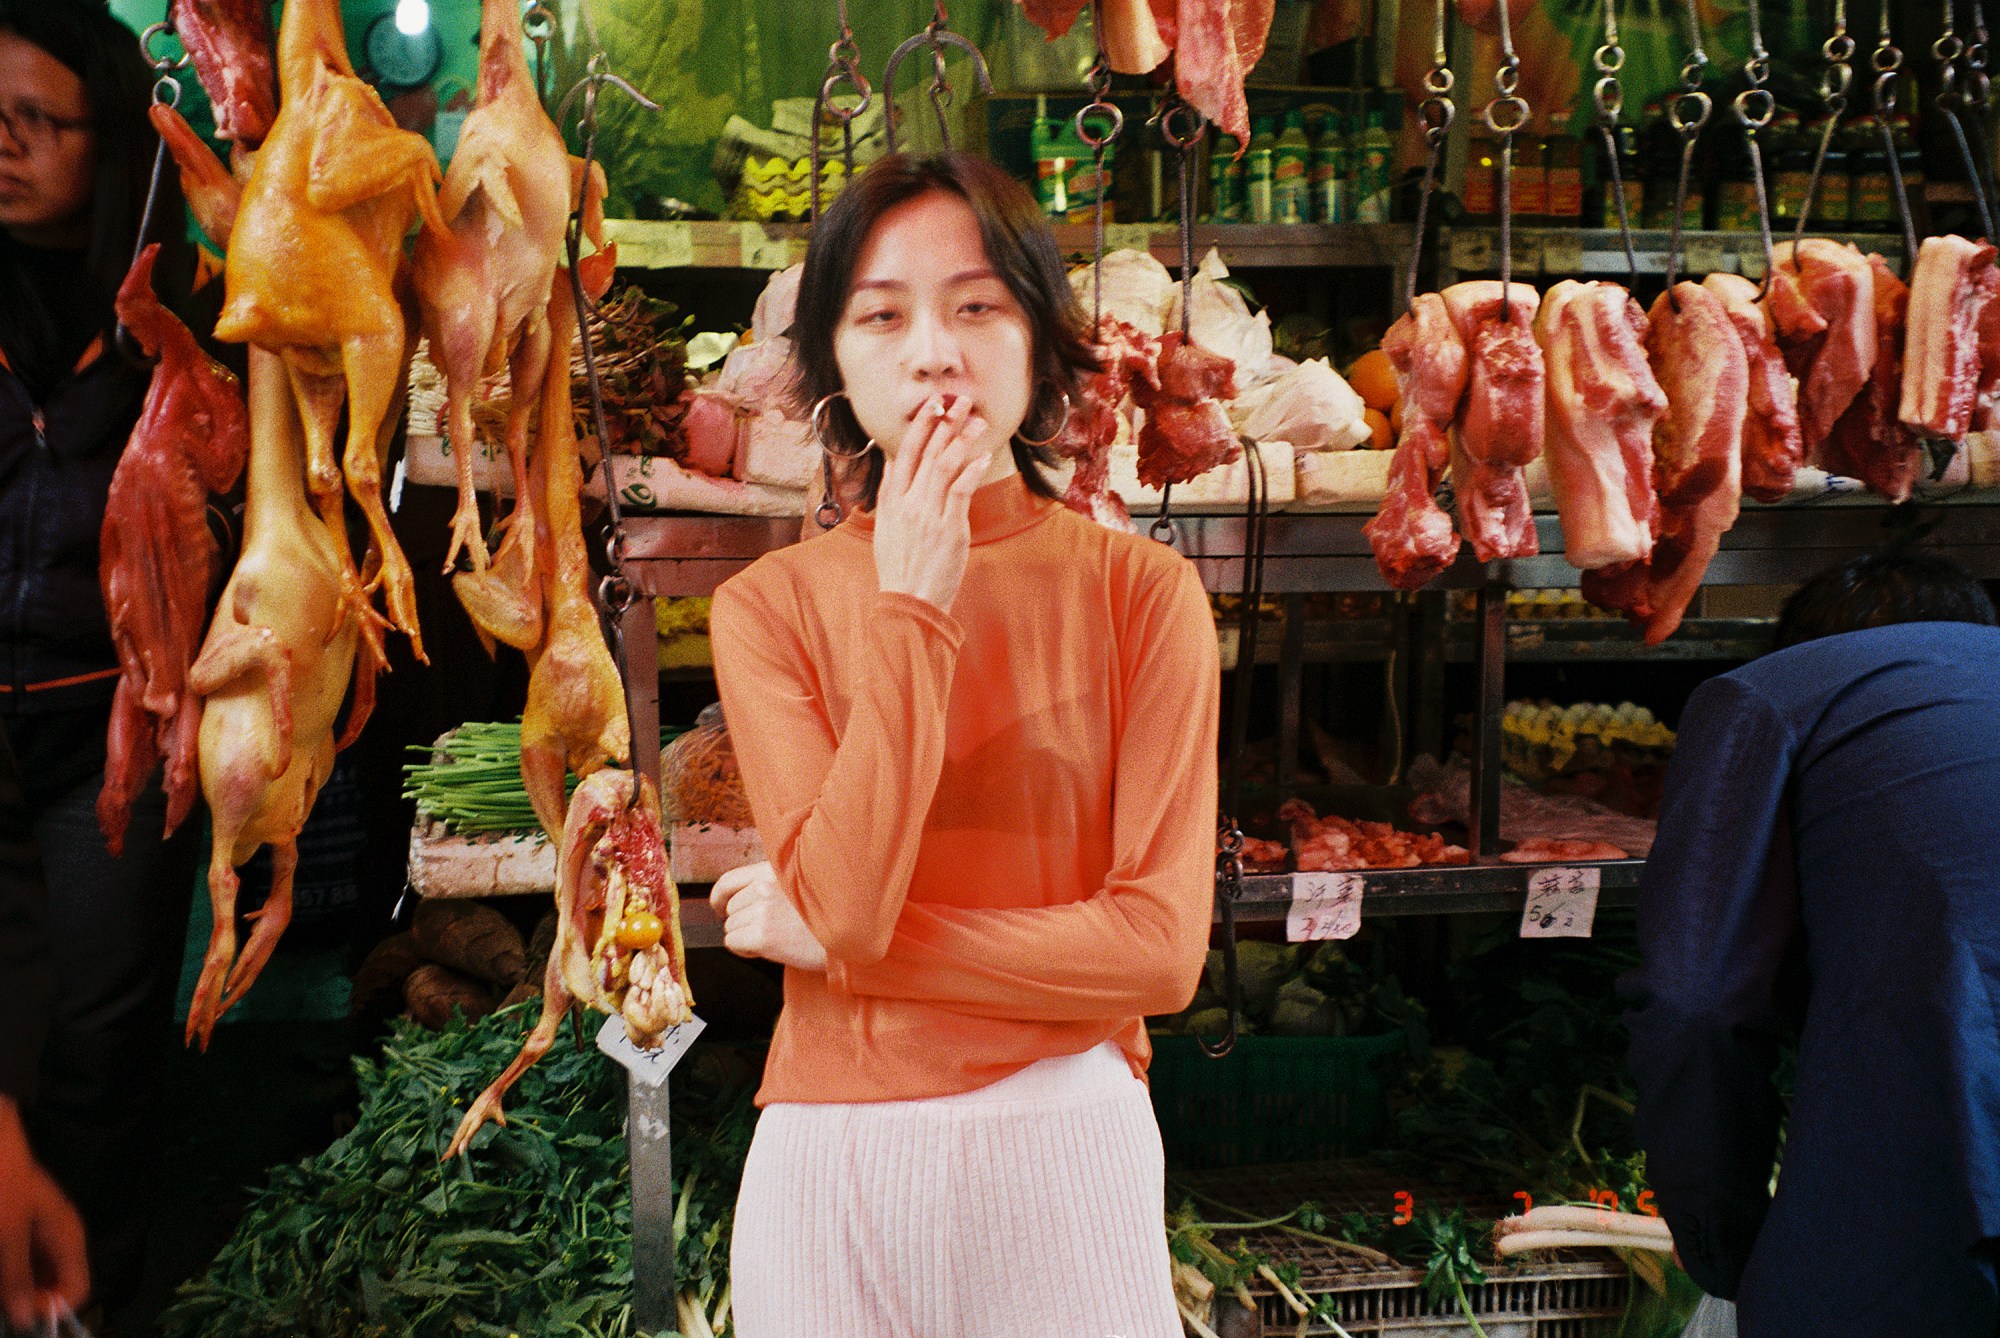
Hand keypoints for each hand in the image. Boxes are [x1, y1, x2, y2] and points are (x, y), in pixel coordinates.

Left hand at [0, 1098, 87, 1331]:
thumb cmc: (5, 1183)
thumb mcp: (9, 1232)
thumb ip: (18, 1277)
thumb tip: (27, 1320)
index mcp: (67, 1237)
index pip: (76, 1290)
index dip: (50, 1308)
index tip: (18, 1315)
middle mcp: (56, 1240)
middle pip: (51, 1286)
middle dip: (26, 1298)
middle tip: (2, 1298)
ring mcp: (34, 1236)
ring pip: (29, 1277)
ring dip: (11, 1286)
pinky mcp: (15, 1234)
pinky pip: (15, 1264)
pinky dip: (6, 1272)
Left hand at [711, 862, 827, 971]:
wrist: (847, 936)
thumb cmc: (825, 914)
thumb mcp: (798, 884)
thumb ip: (768, 883)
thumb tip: (736, 900)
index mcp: (772, 870)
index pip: (728, 880)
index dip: (719, 897)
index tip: (719, 909)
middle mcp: (765, 886)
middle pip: (731, 908)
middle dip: (742, 921)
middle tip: (769, 930)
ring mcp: (763, 909)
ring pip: (731, 927)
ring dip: (746, 936)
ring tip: (775, 938)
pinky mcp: (763, 935)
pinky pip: (733, 943)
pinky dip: (745, 950)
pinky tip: (769, 949)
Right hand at [872, 393, 989, 611]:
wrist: (909, 602)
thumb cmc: (900, 568)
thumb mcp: (885, 529)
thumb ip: (889, 496)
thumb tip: (892, 466)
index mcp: (890, 501)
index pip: (904, 453)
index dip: (920, 427)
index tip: (932, 407)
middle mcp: (907, 503)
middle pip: (927, 453)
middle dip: (945, 423)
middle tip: (960, 401)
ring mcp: (928, 515)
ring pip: (945, 465)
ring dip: (963, 439)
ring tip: (978, 421)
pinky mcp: (949, 529)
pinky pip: (961, 490)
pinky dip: (972, 469)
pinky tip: (983, 455)